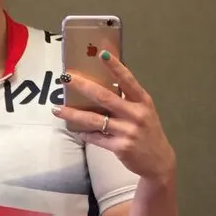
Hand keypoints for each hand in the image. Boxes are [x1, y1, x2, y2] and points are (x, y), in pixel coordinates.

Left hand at [52, 51, 175, 182]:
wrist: (159, 161)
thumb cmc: (148, 132)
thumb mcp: (144, 112)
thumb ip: (128, 100)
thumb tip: (102, 86)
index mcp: (143, 101)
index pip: (128, 80)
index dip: (115, 67)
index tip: (101, 54)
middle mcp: (136, 114)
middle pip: (104, 97)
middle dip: (82, 86)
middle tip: (66, 78)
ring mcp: (128, 131)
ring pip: (94, 119)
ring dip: (73, 113)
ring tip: (56, 109)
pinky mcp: (120, 147)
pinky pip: (97, 137)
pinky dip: (85, 133)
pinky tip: (75, 129)